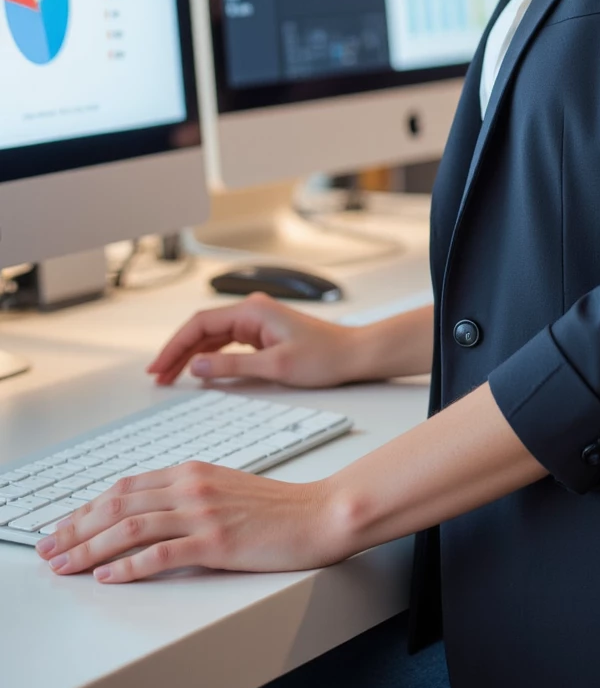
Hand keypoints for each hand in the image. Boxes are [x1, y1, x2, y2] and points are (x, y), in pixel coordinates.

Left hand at [35, 463, 345, 582]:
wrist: (316, 513)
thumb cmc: (274, 506)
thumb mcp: (223, 487)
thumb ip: (186, 493)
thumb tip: (146, 510)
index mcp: (191, 471)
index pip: (125, 486)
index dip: (87, 507)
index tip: (64, 525)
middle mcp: (191, 486)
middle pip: (118, 503)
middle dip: (76, 527)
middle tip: (49, 547)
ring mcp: (202, 513)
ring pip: (131, 527)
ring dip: (90, 548)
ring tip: (66, 564)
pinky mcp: (215, 541)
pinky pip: (160, 554)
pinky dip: (128, 566)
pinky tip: (108, 576)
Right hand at [146, 292, 358, 387]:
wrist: (353, 355)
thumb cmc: (324, 357)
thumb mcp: (275, 366)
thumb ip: (233, 367)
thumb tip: (197, 367)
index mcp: (252, 311)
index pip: (200, 324)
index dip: (175, 346)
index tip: (159, 367)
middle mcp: (252, 311)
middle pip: (202, 328)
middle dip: (177, 351)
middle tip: (158, 376)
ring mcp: (257, 322)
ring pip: (213, 336)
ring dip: (191, 355)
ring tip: (170, 377)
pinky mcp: (262, 334)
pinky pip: (227, 342)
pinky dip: (210, 356)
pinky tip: (199, 371)